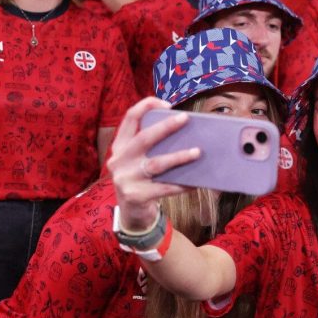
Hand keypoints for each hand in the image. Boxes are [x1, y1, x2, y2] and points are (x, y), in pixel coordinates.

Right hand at [106, 97, 198, 233]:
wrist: (131, 213)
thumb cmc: (141, 179)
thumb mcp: (137, 160)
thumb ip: (149, 145)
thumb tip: (184, 130)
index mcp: (120, 146)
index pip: (129, 118)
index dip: (146, 106)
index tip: (167, 103)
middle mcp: (119, 160)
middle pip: (143, 138)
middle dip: (165, 127)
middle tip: (185, 118)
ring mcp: (125, 179)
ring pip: (156, 164)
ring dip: (179, 157)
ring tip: (197, 152)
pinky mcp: (136, 195)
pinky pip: (164, 188)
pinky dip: (181, 184)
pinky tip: (196, 182)